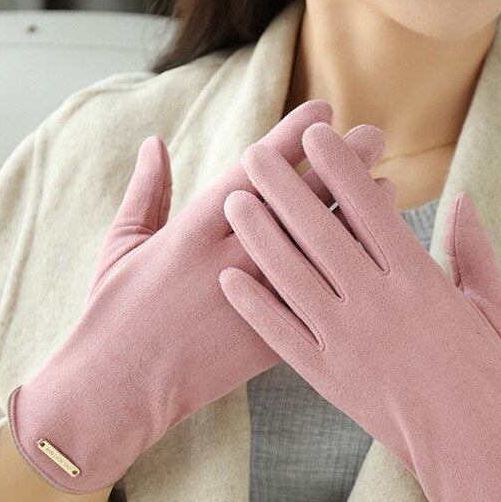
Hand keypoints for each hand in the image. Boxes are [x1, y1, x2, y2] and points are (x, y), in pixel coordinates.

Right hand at [8, 102, 384, 493]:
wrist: (119, 388)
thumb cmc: (113, 314)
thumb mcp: (121, 244)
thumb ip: (146, 192)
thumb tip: (154, 144)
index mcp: (191, 230)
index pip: (252, 171)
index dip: (290, 138)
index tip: (324, 113)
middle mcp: (227, 258)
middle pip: (296, 202)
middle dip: (338, 166)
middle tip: (375, 139)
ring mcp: (251, 300)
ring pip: (314, 248)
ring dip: (353, 217)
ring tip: (386, 189)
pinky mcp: (264, 342)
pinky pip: (314, 303)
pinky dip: (344, 276)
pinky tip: (370, 259)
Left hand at [219, 122, 500, 501]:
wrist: (473, 443)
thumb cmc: (488, 372)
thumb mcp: (491, 303)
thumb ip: (473, 247)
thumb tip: (461, 199)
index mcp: (416, 277)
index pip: (368, 206)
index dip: (337, 166)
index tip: (313, 134)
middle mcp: (375, 301)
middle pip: (318, 232)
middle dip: (283, 188)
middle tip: (254, 155)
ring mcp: (345, 339)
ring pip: (290, 275)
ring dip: (259, 236)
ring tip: (234, 203)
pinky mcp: (326, 374)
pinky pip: (281, 334)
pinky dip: (253, 306)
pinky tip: (229, 279)